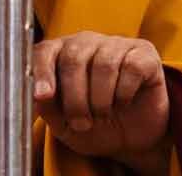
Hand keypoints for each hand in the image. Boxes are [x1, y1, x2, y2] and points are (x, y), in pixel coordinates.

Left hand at [33, 31, 169, 164]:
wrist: (130, 139)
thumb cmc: (92, 125)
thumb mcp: (64, 125)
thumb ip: (48, 108)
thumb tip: (38, 95)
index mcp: (59, 53)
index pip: (44, 51)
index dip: (42, 73)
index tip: (43, 96)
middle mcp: (85, 42)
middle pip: (73, 59)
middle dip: (75, 98)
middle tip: (81, 123)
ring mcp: (115, 44)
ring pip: (103, 65)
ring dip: (100, 99)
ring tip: (102, 115)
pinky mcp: (143, 54)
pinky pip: (131, 67)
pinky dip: (125, 92)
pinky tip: (123, 102)